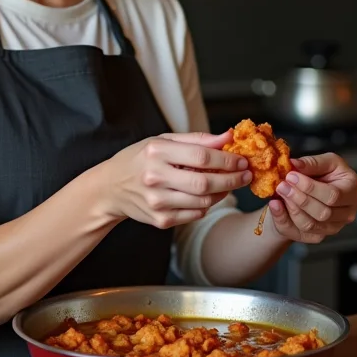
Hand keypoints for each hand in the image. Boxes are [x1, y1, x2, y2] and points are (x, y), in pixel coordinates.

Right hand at [95, 132, 250, 229]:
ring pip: (203, 201)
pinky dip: (207, 204)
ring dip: (222, 192)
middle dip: (232, 179)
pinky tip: (207, 195)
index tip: (242, 159)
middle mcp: (155, 177)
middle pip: (205, 182)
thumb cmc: (140, 160)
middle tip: (245, 175)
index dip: (227, 159)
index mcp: (156, 152)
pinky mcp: (160, 220)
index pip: (201, 156)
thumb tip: (228, 136)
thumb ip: (197, 139)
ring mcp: (157, 201)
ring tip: (228, 184)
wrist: (110, 188)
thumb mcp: (163, 141)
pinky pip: (195, 213)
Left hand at [267, 153, 356, 243]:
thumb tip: (294, 164)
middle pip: (323, 213)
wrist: (309, 191)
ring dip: (291, 208)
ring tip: (279, 192)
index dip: (310, 187)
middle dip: (299, 198)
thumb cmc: (322, 174)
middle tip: (282, 185)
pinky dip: (284, 219)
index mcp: (353, 191)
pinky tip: (275, 205)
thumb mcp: (324, 162)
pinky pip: (298, 232)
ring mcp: (334, 227)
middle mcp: (348, 213)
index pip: (333, 195)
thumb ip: (312, 162)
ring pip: (311, 225)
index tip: (291, 176)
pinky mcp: (319, 236)